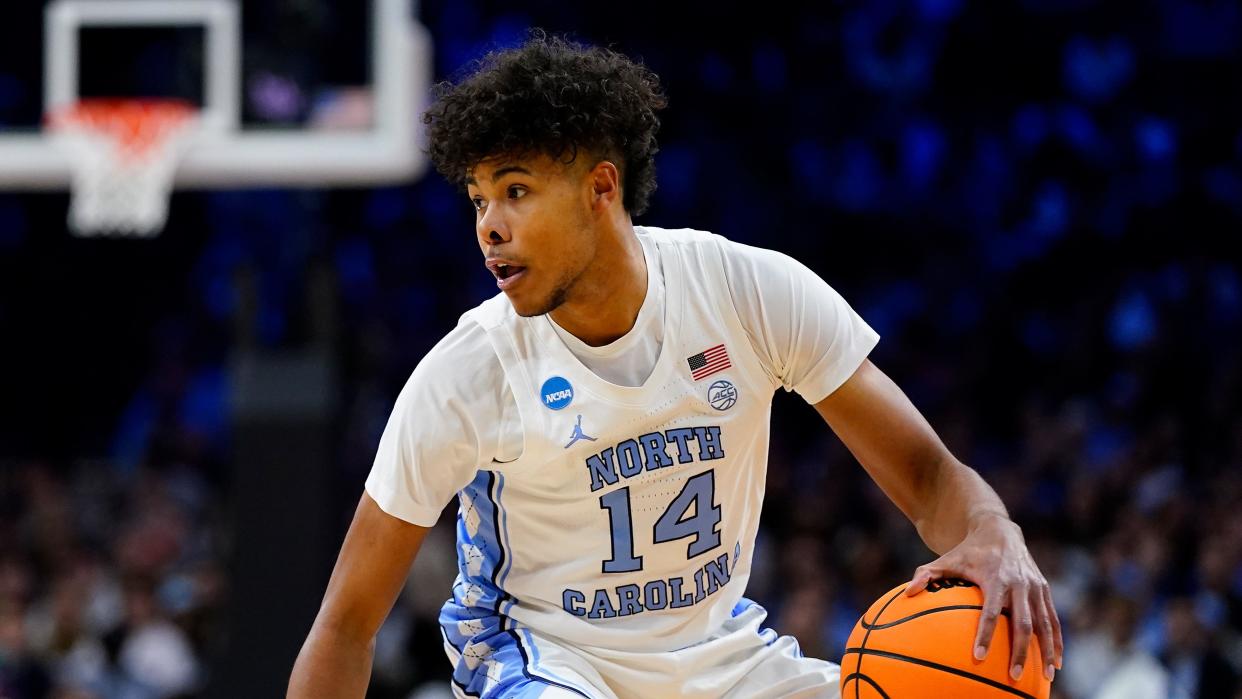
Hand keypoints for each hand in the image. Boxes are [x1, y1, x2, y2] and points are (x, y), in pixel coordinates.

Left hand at [903, 515, 1062, 681]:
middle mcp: (1019, 584)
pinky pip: (1053, 618)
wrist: (999, 531)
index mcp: (995, 578)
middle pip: (1023, 623)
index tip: (979, 657)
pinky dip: (1056, 640)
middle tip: (1014, 674)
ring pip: (1044, 623)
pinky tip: (1056, 661)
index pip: (991, 612)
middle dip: (1020, 650)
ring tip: (1047, 676)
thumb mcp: (946, 559)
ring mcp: (1034, 587)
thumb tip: (907, 593)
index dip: (985, 635)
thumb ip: (926, 574)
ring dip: (1046, 650)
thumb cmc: (968, 550)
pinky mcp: (1044, 590)